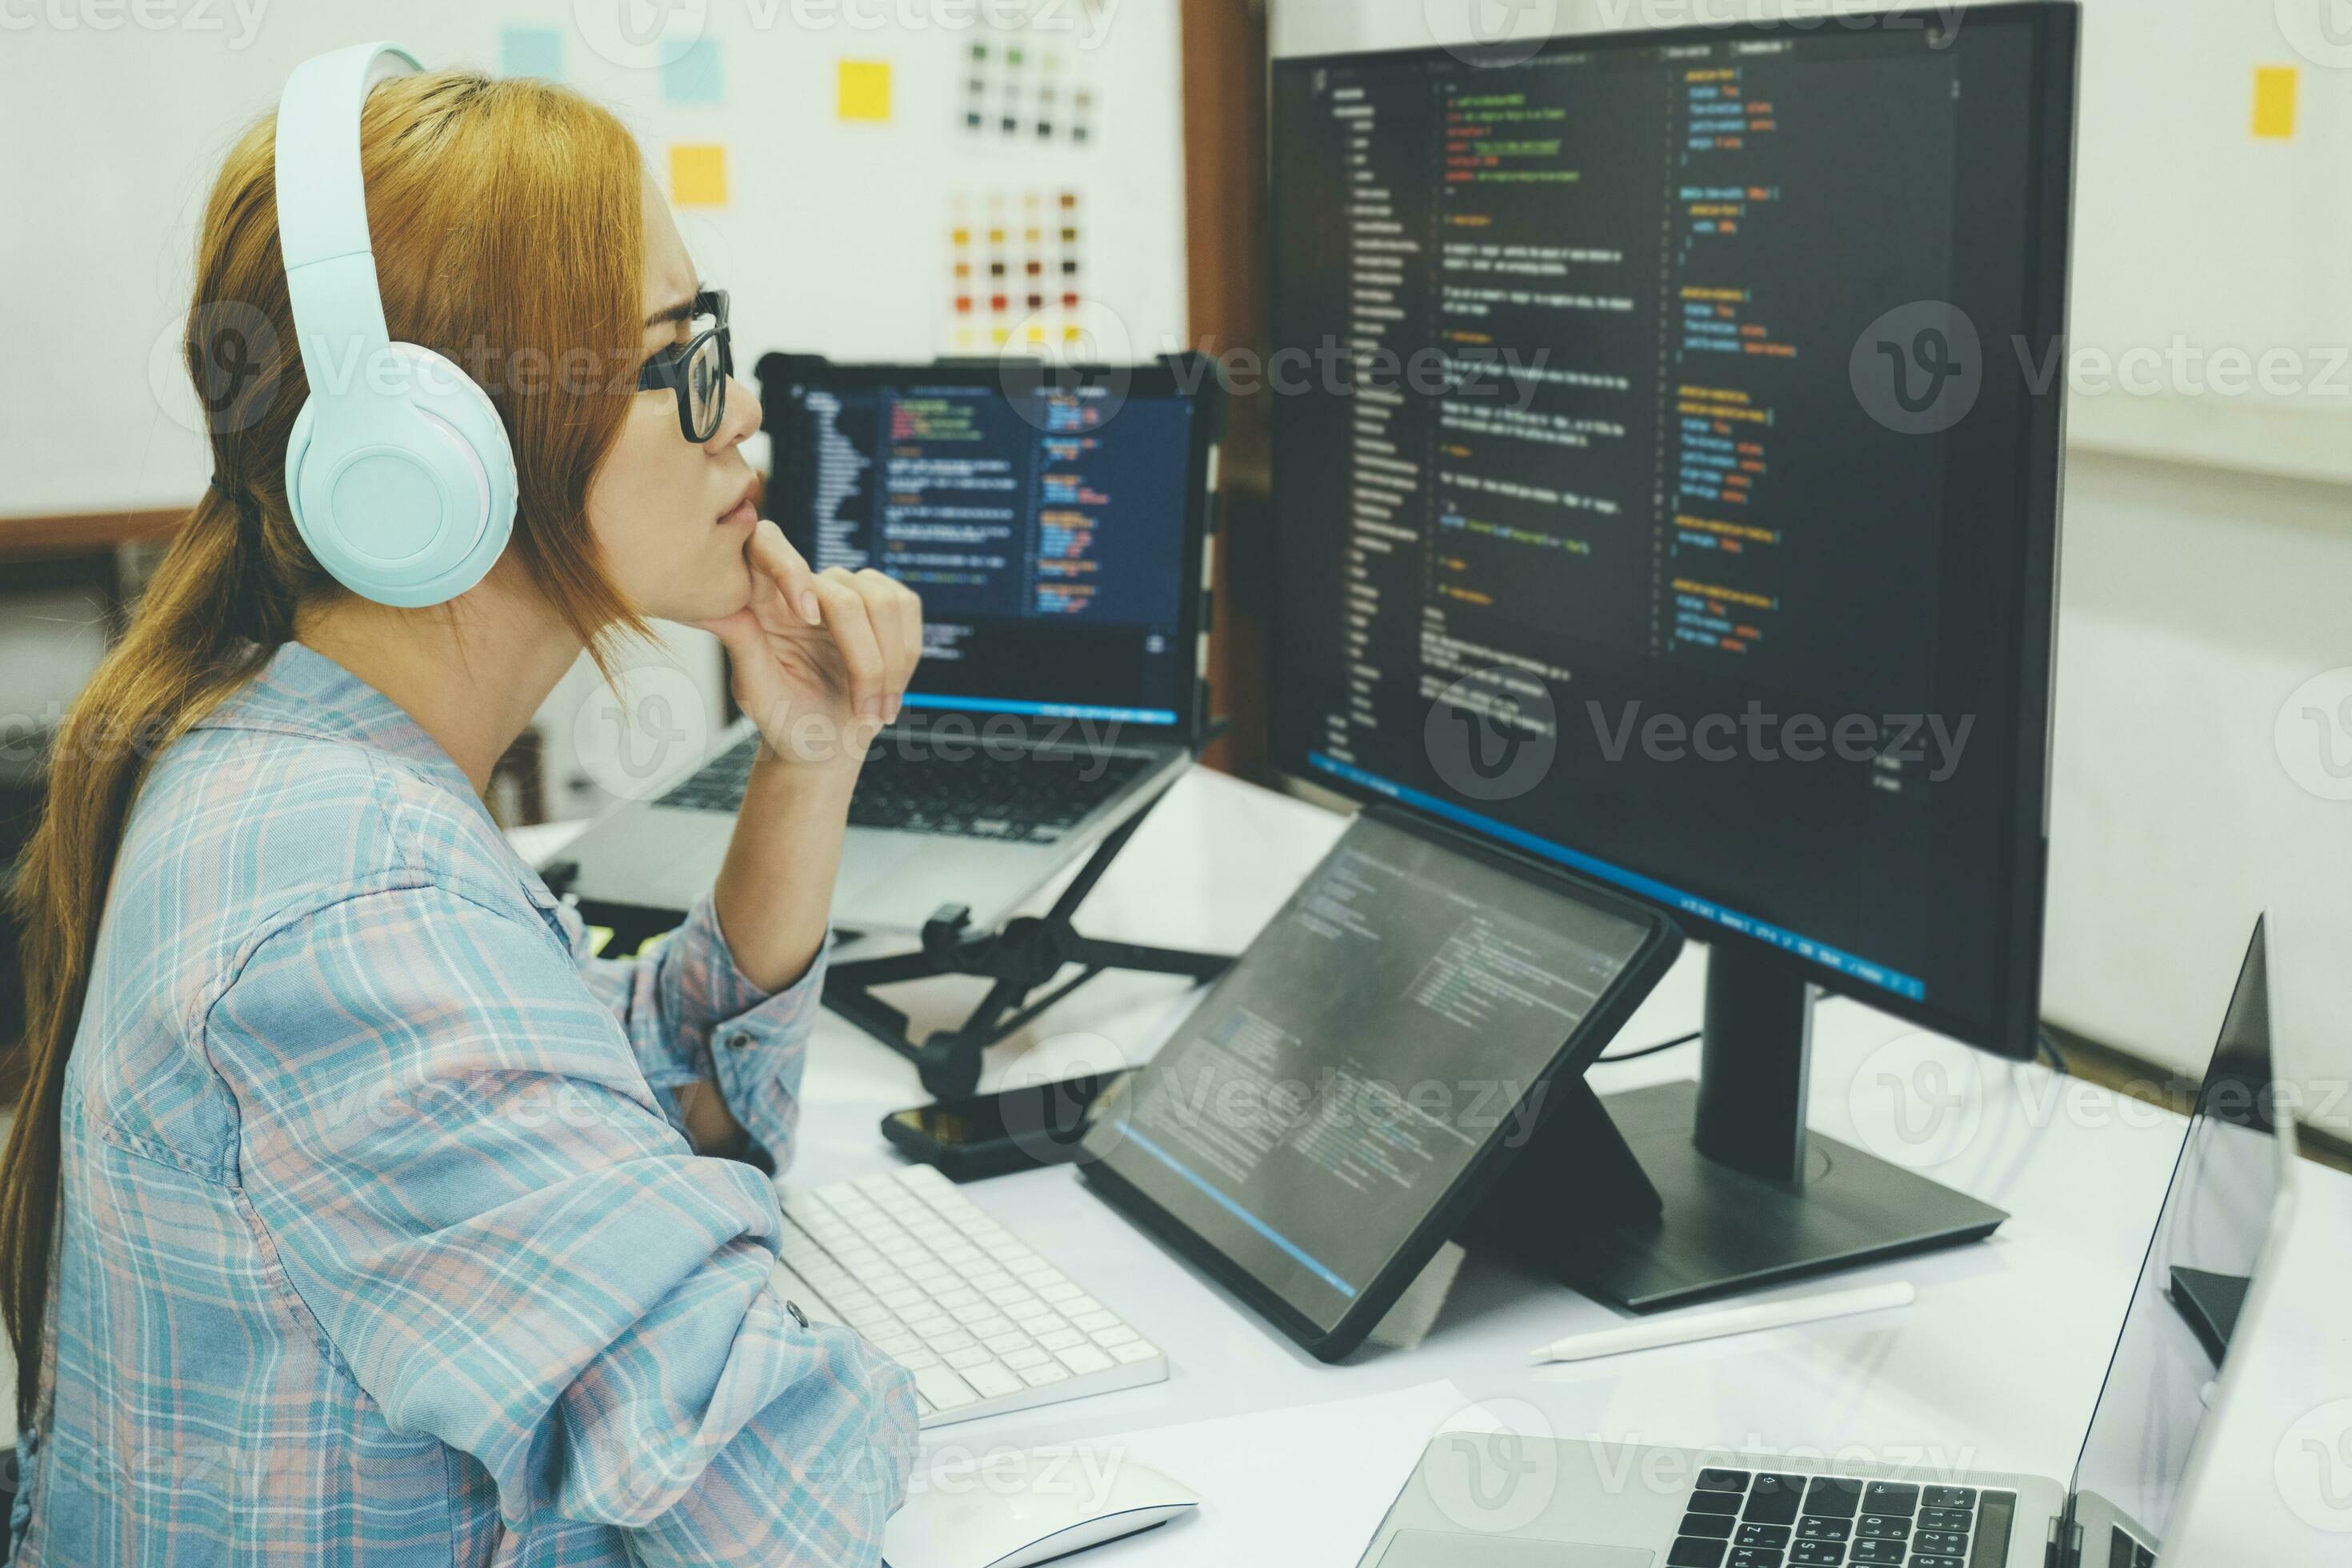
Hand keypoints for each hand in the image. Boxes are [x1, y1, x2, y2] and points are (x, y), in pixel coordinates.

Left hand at [691, 519, 922, 770]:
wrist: (825, 742)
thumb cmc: (784, 718)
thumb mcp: (757, 690)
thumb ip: (742, 643)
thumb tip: (710, 610)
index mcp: (762, 598)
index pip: (767, 544)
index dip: (790, 569)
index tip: (808, 617)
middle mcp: (805, 585)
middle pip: (843, 595)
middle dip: (863, 661)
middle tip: (867, 716)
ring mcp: (848, 589)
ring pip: (883, 602)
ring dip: (888, 666)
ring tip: (878, 712)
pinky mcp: (885, 600)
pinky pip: (907, 606)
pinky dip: (904, 655)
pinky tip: (890, 691)